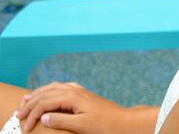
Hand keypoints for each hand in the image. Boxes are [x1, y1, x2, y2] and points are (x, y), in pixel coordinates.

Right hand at [15, 81, 131, 133]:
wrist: (123, 121)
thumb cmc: (104, 125)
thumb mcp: (81, 125)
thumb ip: (61, 120)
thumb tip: (44, 116)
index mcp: (72, 97)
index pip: (45, 102)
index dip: (32, 114)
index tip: (25, 128)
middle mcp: (75, 90)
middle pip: (47, 92)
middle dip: (31, 102)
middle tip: (18, 113)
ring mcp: (80, 91)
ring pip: (54, 87)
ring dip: (39, 93)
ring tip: (27, 100)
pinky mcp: (83, 94)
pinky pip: (62, 87)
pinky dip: (51, 90)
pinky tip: (49, 94)